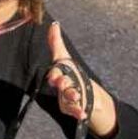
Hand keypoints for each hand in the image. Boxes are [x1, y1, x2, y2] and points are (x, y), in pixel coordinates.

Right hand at [45, 21, 116, 137]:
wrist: (81, 90)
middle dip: (63, 85)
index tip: (55, 77)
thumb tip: (54, 24)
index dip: (55, 76)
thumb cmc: (70, 72)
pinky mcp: (70, 108)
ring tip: (78, 97)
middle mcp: (60, 87)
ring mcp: (64, 98)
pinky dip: (78, 112)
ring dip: (71, 97)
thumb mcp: (64, 57)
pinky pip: (74, 111)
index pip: (55, 74)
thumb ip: (56, 43)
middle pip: (61, 87)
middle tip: (65, 84)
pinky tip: (84, 114)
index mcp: (59, 74)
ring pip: (67, 99)